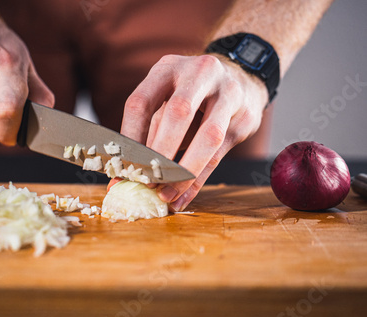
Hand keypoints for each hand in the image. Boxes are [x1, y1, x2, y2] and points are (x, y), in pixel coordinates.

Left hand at [121, 54, 268, 210]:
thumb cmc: (192, 94)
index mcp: (168, 68)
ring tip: (165, 194)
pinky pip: (220, 154)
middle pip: (178, 113)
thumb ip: (147, 132)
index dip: (129, 137)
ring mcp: (228, 92)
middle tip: (146, 181)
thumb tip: (123, 176)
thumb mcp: (166, 100)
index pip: (141, 102)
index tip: (122, 168)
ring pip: (208, 136)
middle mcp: (199, 74)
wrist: (242, 75)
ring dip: (184, 172)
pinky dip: (198, 180)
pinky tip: (183, 197)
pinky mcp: (244, 117)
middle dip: (160, 153)